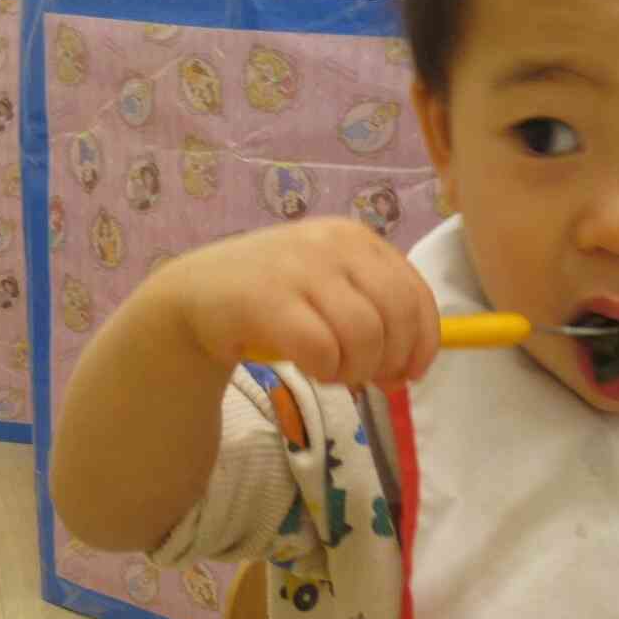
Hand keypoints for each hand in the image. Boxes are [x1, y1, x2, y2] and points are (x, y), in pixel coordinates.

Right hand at [157, 216, 440, 386]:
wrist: (194, 297)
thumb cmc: (276, 299)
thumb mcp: (335, 292)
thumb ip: (378, 317)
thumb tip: (413, 369)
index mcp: (359, 239)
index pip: (416, 294)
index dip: (424, 343)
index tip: (411, 374)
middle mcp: (334, 244)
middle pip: (398, 315)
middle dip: (392, 359)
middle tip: (368, 379)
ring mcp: (300, 267)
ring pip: (365, 334)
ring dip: (356, 369)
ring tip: (334, 373)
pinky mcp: (267, 298)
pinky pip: (323, 348)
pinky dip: (325, 370)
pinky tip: (312, 368)